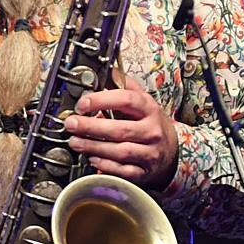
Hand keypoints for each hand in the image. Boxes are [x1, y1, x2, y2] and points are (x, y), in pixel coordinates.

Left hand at [62, 69, 178, 189]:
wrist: (171, 152)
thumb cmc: (152, 124)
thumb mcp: (144, 102)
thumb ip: (126, 86)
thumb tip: (109, 71)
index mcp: (150, 109)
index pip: (126, 100)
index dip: (102, 101)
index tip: (83, 103)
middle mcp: (152, 131)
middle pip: (120, 129)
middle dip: (91, 127)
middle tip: (72, 124)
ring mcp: (149, 153)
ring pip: (119, 151)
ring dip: (93, 147)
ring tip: (75, 142)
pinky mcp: (144, 172)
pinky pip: (122, 170)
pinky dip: (104, 165)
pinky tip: (91, 157)